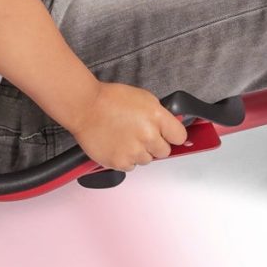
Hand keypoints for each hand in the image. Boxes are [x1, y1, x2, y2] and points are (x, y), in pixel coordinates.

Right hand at [72, 83, 189, 171]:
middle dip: (156, 144)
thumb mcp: (145, 99)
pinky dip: (126, 159)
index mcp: (157, 118)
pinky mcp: (119, 162)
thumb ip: (161, 115)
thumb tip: (170, 126)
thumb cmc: (111, 100)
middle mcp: (148, 136)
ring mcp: (133, 151)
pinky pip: (131, 167)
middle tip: (143, 135)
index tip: (169, 136)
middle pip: (165, 152)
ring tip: (126, 138)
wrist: (86, 107)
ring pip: (147, 160)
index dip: (173, 136)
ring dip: (140, 152)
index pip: (180, 137)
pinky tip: (118, 146)